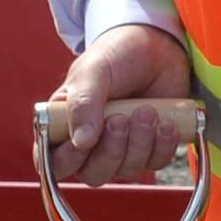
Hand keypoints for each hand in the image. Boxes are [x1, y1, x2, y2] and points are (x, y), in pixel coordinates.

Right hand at [44, 24, 194, 189]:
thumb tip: (81, 143)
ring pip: (126, 170)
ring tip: (147, 110)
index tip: (83, 144)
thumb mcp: (93, 72)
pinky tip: (166, 123)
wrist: (156, 46)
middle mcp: (90, 143)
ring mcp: (121, 148)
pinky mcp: (150, 148)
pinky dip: (162, 146)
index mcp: (64, 125)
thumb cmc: (116, 56)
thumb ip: (82, 104)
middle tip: (121, 119)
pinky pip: (155, 163)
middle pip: (93, 174)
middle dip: (111, 150)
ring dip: (139, 143)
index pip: (54, 161)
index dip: (66, 161)